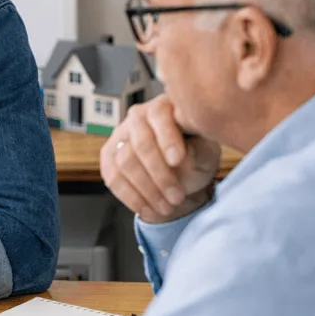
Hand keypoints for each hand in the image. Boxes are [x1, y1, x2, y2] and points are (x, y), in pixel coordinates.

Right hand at [100, 96, 220, 223]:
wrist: (181, 175)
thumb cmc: (196, 157)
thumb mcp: (207, 151)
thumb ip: (198, 147)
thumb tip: (184, 151)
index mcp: (164, 106)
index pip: (159, 117)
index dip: (167, 139)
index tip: (178, 161)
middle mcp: (138, 117)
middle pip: (141, 144)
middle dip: (159, 175)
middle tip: (176, 197)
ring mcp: (120, 136)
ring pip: (125, 163)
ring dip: (147, 190)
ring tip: (166, 207)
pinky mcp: (108, 157)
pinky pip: (113, 178)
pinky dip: (131, 198)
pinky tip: (148, 209)